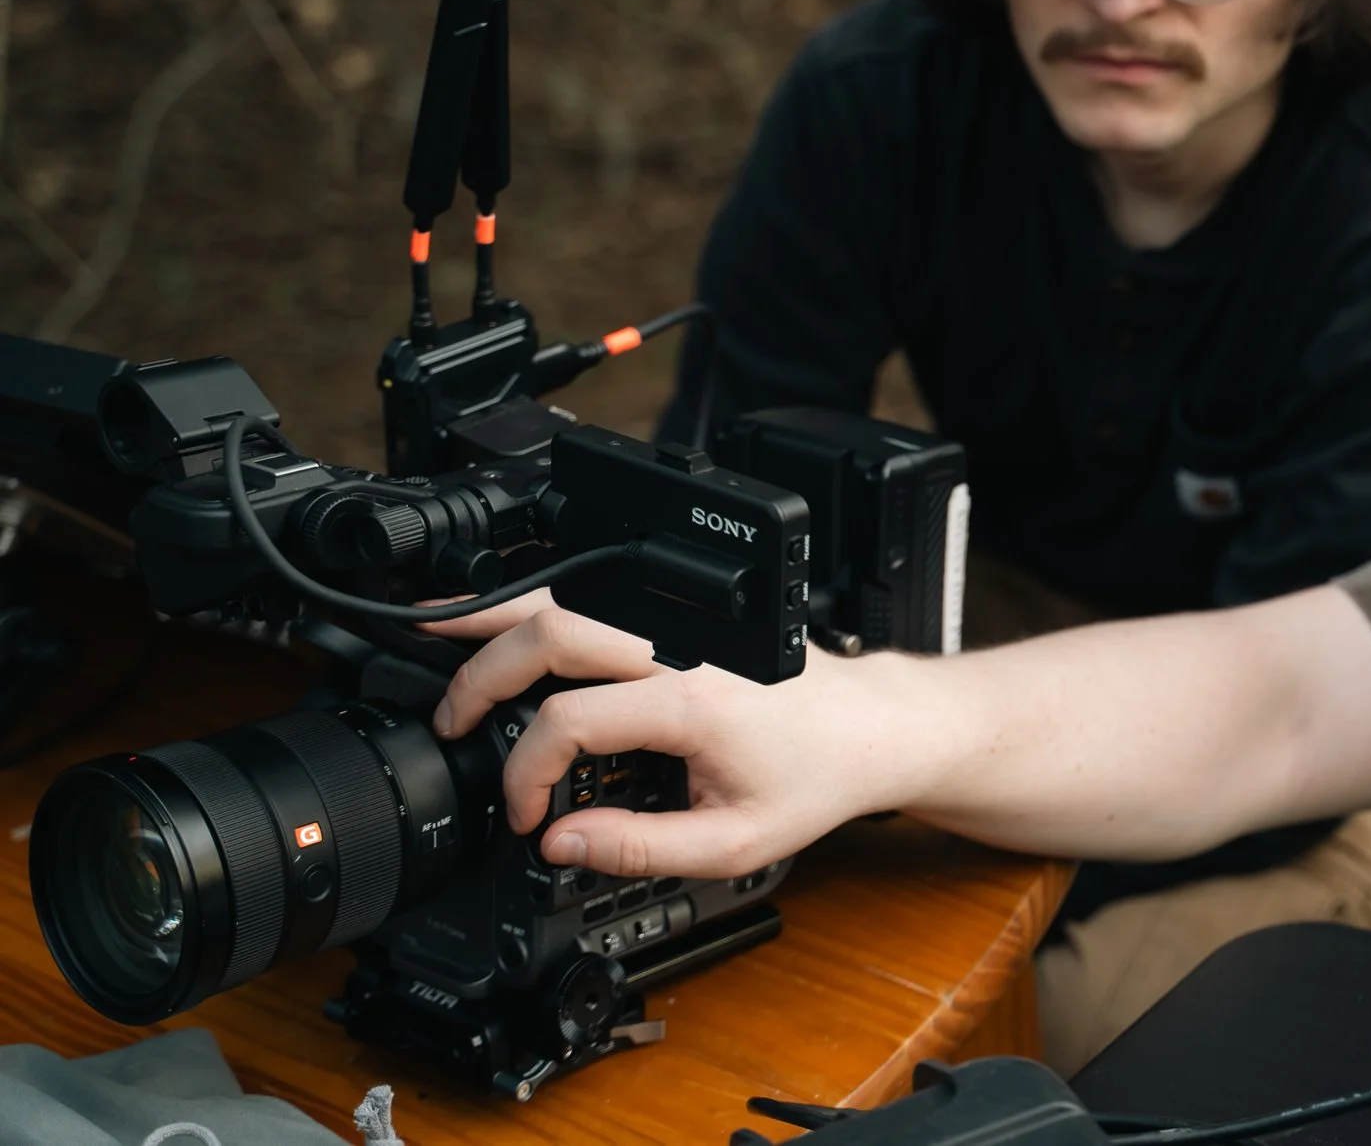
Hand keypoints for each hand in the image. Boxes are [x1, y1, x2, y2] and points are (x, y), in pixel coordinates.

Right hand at [431, 603, 857, 879]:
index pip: (571, 719)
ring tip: (431, 629)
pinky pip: (600, 595)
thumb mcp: (735, 843)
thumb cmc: (815, 777)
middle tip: (448, 721)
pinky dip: (540, 604)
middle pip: (552, 630)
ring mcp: (682, 620)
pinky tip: (506, 619)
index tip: (528, 816)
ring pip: (569, 594)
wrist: (870, 726)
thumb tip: (558, 842)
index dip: (528, 774)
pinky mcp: (683, 614)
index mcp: (693, 699)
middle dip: (480, 674)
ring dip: (495, 614)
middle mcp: (683, 645)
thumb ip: (640, 847)